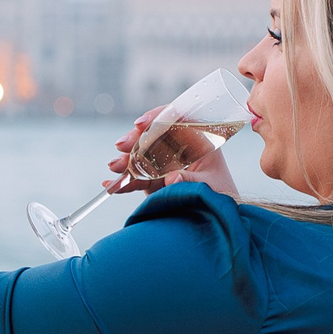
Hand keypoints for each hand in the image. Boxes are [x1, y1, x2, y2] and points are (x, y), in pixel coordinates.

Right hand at [102, 106, 240, 199]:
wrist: (219, 216)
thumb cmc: (221, 196)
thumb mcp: (210, 186)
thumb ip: (191, 181)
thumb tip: (171, 178)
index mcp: (198, 139)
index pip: (176, 118)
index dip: (156, 117)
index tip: (139, 124)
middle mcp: (179, 147)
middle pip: (153, 134)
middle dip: (134, 139)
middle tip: (120, 146)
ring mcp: (165, 162)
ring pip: (140, 154)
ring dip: (125, 160)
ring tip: (113, 168)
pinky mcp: (154, 178)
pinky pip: (137, 176)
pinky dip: (124, 181)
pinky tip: (111, 185)